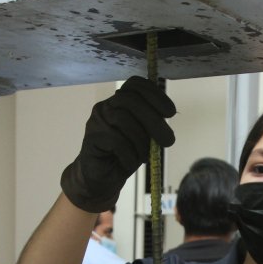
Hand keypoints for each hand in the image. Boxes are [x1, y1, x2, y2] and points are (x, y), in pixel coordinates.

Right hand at [60, 76, 175, 212]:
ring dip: (141, 142)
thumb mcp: (144, 137)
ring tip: (143, 157)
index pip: (135, 85)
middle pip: (132, 101)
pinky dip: (129, 154)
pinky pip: (116, 141)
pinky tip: (129, 163)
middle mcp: (106, 106)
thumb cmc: (124, 155)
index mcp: (120, 101)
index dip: (155, 94)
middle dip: (154, 121)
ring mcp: (97, 120)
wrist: (102, 178)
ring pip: (124, 120)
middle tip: (168, 141)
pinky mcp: (92, 137)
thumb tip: (167, 118)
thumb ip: (152, 124)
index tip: (170, 112)